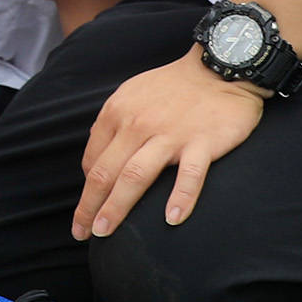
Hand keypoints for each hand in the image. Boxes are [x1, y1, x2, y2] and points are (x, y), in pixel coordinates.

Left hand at [72, 50, 264, 238]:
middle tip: (81, 233)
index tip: (86, 210)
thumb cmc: (174, 86)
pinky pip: (189, 175)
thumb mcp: (132, 95)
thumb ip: (114, 125)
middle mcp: (138, 124)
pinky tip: (172, 220)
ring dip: (117, 207)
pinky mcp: (202, 142)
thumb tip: (96, 161)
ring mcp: (170, 134)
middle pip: (106, 172)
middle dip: (89, 205)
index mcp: (117, 113)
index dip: (86, 189)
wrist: (220, 68)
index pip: (93, 159)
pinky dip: (181, 198)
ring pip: (135, 176)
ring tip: (105, 231)